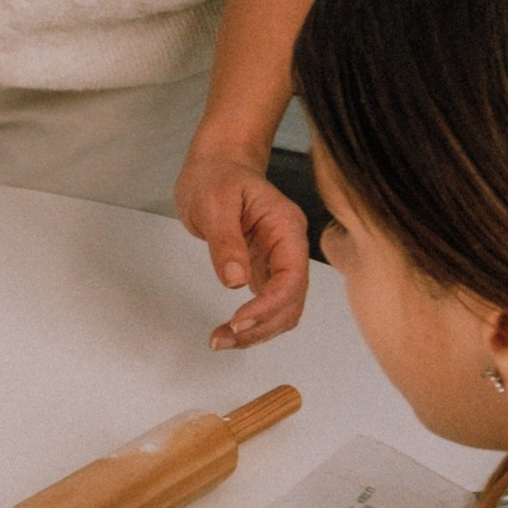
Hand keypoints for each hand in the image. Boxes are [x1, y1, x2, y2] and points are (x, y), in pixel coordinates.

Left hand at [174, 145, 312, 346]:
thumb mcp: (215, 202)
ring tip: (221, 340)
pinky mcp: (263, 270)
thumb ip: (226, 241)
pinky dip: (252, 323)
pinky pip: (267, 304)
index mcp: (286, 227)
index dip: (269, 305)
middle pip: (292, 301)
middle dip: (262, 326)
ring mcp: (278, 260)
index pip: (291, 277)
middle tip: (223, 338)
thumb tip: (235, 281)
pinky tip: (229, 331)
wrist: (216, 167)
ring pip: (282, 309)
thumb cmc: (217, 177)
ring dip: (257, 331)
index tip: (238, 322)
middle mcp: (289, 247)